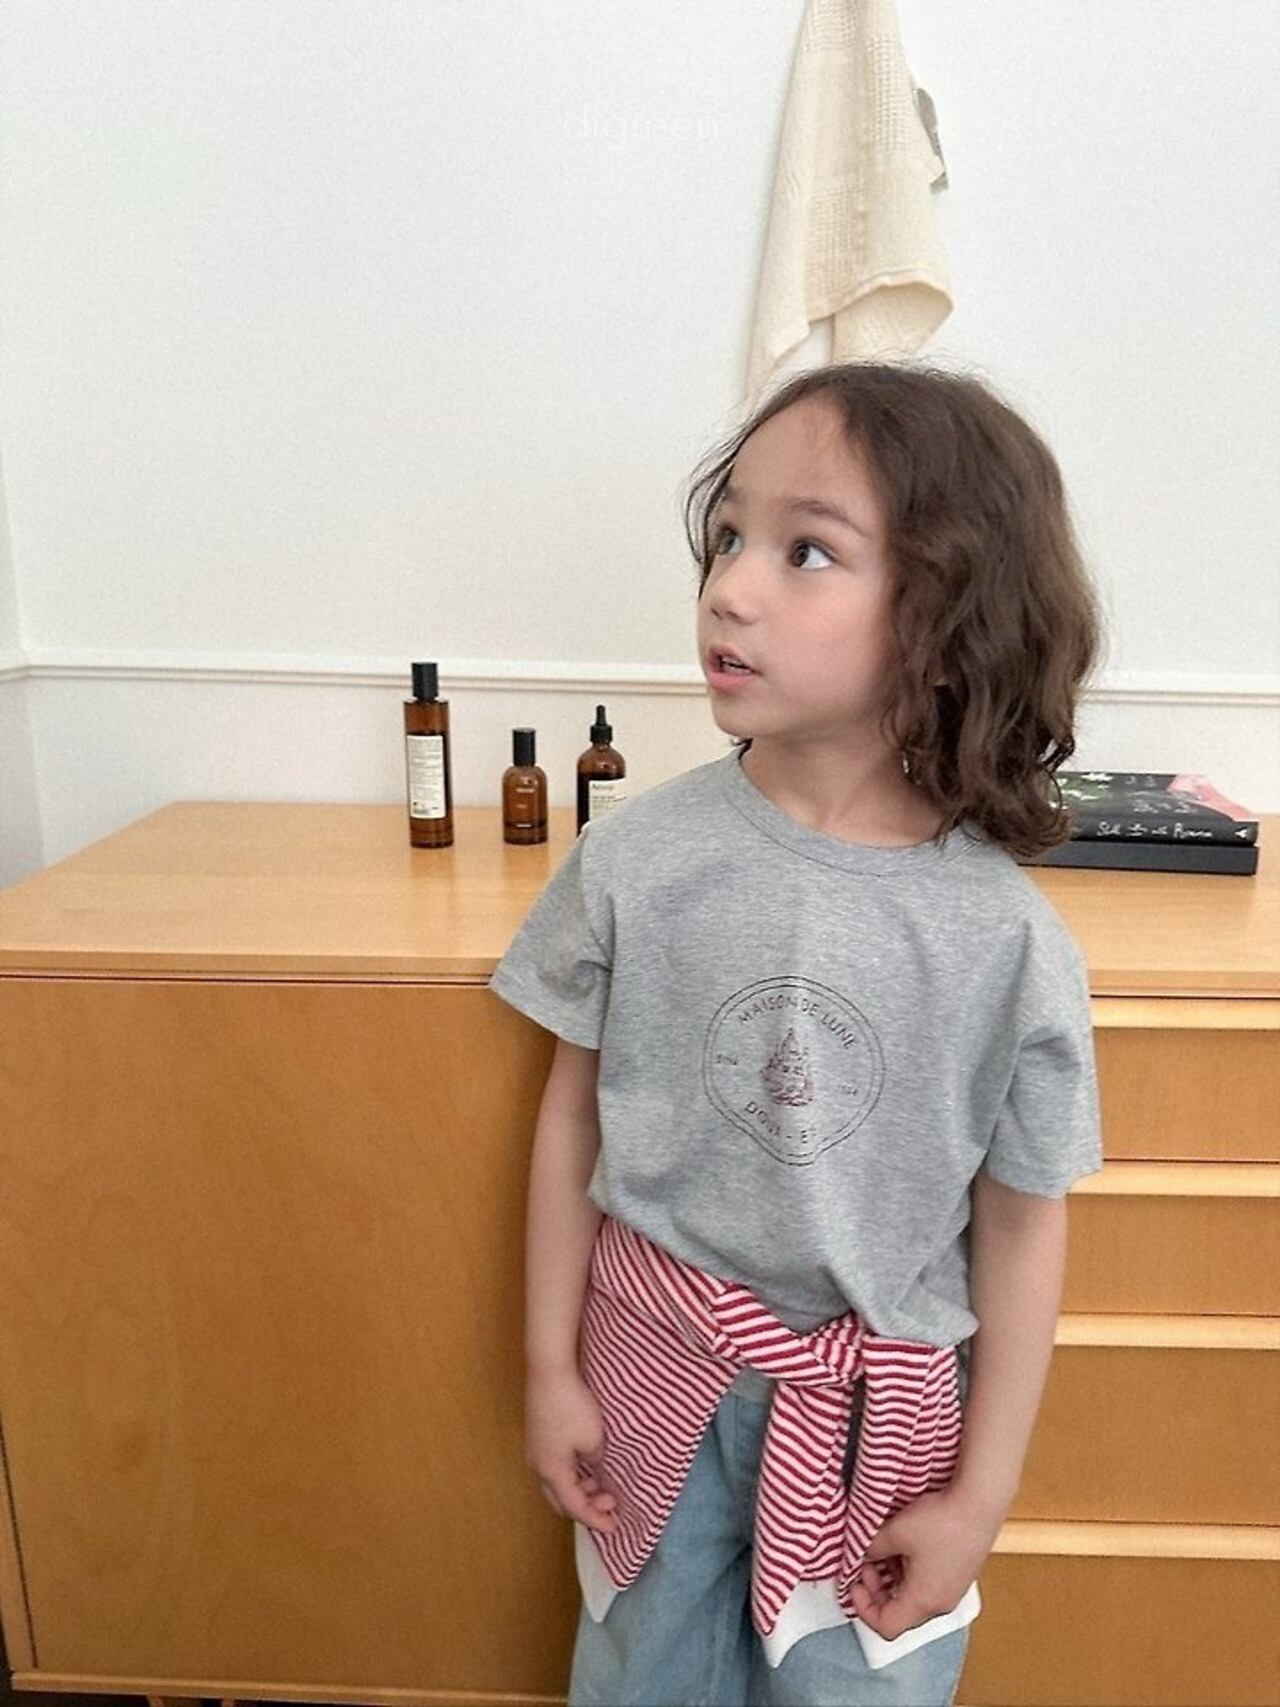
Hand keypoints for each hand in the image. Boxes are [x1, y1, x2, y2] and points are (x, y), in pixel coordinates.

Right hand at [525, 1366, 618, 1533]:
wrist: (549, 1371)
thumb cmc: (571, 1406)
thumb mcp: (594, 1440)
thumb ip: (595, 1460)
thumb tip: (592, 1460)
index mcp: (551, 1471)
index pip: (574, 1507)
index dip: (595, 1519)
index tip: (613, 1526)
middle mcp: (538, 1465)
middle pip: (560, 1500)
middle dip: (585, 1507)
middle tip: (609, 1503)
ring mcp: (535, 1450)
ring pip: (556, 1483)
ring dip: (579, 1489)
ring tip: (601, 1483)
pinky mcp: (538, 1436)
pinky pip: (555, 1467)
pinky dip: (572, 1474)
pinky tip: (587, 1465)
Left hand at [847, 1486, 1003, 1640]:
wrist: (978, 1504)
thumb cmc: (941, 1522)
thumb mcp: (894, 1533)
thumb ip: (870, 1549)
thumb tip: (860, 1554)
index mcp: (923, 1602)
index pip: (886, 1626)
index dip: (863, 1608)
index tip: (853, 1583)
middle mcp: (940, 1604)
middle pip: (899, 1613)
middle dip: (876, 1590)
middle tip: (865, 1563)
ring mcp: (952, 1591)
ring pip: (913, 1598)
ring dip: (892, 1580)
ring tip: (883, 1550)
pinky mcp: (959, 1576)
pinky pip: (928, 1586)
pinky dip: (910, 1573)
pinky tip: (904, 1546)